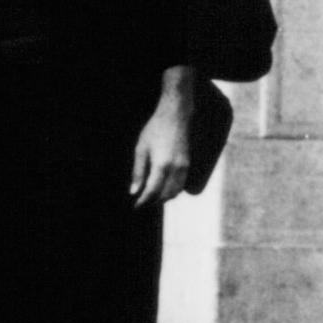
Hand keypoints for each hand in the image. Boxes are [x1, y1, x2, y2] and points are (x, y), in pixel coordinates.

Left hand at [131, 66, 195, 207]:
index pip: (153, 191)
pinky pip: (181, 184)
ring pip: (175, 192)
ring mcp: (184, 167)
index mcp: (162, 165)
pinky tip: (162, 187)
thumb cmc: (155, 130)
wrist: (175, 116)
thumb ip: (138, 172)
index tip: (135, 206)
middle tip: (141, 203)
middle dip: (153, 202)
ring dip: (163, 198)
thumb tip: (134, 191)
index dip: (143, 201)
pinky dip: (172, 190)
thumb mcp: (141, 149)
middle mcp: (176, 169)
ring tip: (150, 197)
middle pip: (166, 195)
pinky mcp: (188, 164)